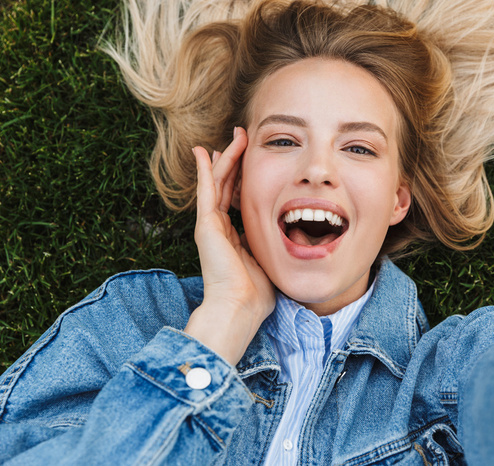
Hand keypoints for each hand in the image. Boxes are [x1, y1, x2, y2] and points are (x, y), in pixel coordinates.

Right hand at [184, 127, 274, 364]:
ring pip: (218, 183)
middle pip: (227, 185)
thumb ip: (272, 245)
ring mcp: (211, 225)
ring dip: (226, 158)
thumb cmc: (257, 293)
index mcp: (234, 236)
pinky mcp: (206, 225)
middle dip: (235, 160)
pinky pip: (206, 191)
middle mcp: (220, 227)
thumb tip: (290, 236)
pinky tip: (203, 153)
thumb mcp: (269, 260)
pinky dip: (205, 170)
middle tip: (241, 137)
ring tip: (233, 137)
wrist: (240, 308)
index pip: (238, 198)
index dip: (244, 178)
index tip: (253, 160)